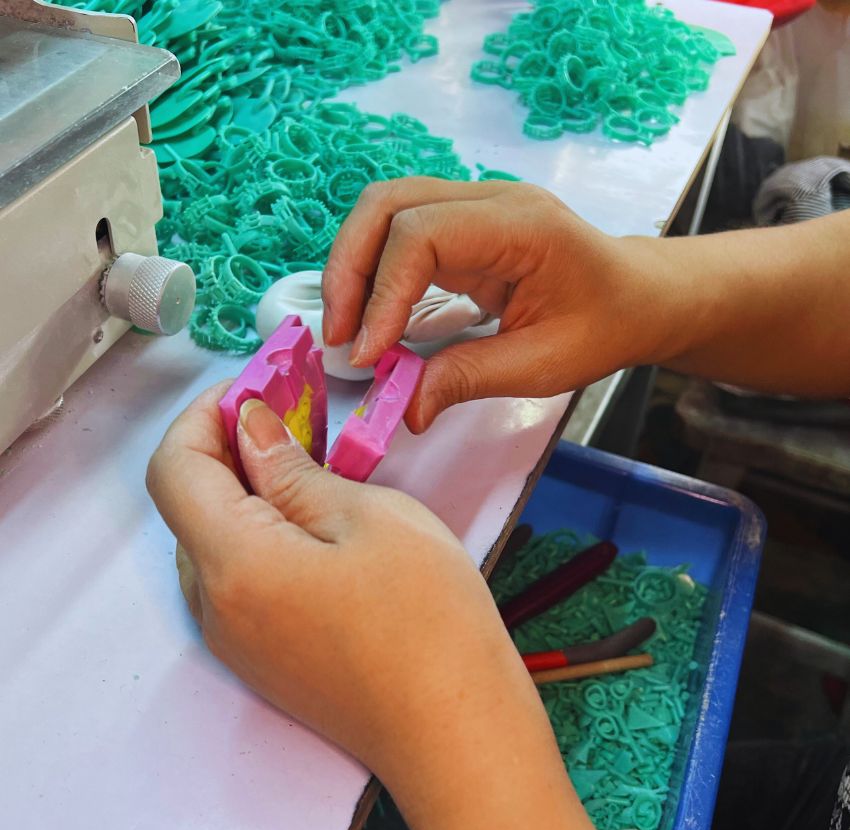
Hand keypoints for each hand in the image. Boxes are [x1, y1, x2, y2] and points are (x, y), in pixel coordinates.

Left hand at [147, 383, 602, 829]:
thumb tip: (250, 427)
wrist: (455, 731)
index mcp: (233, 563)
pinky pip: (236, 576)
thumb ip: (294, 471)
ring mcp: (234, 638)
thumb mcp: (369, 518)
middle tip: (294, 414)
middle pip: (190, 503)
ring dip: (246, 489)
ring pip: (213, 538)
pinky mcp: (260, 656)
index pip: (174, 466)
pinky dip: (258, 532)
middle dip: (229, 446)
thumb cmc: (427, 619)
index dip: (205, 414)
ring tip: (310, 464)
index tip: (256, 386)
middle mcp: (214, 606)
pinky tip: (313, 522)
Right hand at [321, 178, 659, 431]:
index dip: (383, 293)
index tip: (369, 355)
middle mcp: (490, 200)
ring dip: (352, 266)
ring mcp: (474, 205)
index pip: (423, 234)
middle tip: (339, 336)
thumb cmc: (605, 325)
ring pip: (384, 209)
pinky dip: (372, 269)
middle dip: (349, 269)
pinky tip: (370, 313)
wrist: (637, 296)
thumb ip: (470, 379)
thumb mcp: (544, 365)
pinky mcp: (462, 224)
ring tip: (346, 327)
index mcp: (521, 225)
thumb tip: (406, 408)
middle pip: (388, 203)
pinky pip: (399, 230)